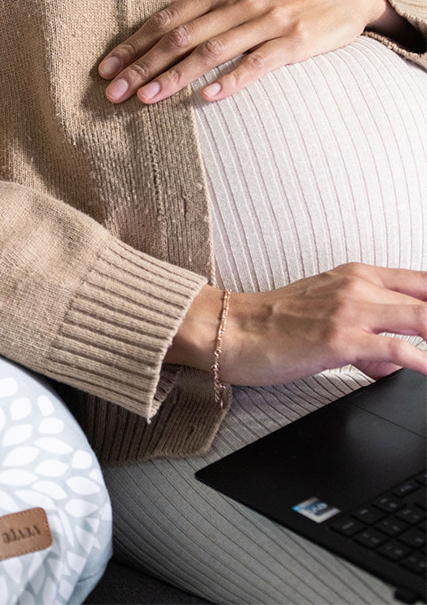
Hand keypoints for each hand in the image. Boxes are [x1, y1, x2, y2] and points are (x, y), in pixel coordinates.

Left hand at [99, 0, 392, 103]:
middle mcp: (238, 0)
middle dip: (142, 66)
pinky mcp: (292, 42)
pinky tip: (206, 98)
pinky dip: (231, 80)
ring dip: (175, 77)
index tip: (106, 68)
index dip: (133, 44)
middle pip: (179, 36)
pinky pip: (257, 63)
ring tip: (145, 99)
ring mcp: (265, 21)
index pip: (165, 17)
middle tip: (113, 93)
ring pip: (210, 51)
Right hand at [167, 264, 426, 386]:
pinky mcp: (340, 338)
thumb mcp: (324, 316)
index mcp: (357, 275)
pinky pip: (399, 350)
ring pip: (424, 318)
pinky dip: (424, 361)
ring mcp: (351, 310)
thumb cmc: (269, 323)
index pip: (425, 282)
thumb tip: (394, 360)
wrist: (230, 328)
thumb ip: (368, 334)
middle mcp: (359, 286)